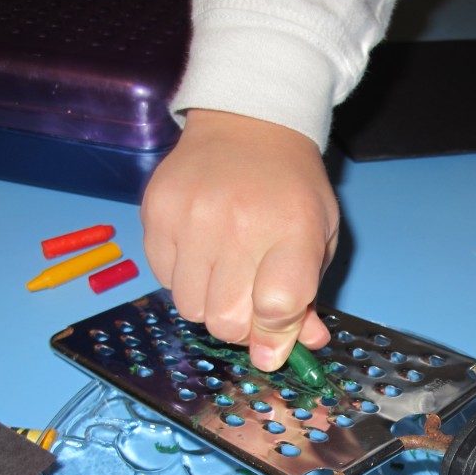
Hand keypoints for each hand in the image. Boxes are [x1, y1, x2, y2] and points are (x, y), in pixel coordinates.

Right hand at [141, 109, 338, 370]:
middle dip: (240, 328)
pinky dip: (182, 279)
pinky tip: (201, 252)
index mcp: (292, 230)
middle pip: (226, 319)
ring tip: (224, 275)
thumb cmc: (291, 187)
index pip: (276, 307)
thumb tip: (287, 350)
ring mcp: (191, 217)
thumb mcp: (319, 236)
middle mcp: (240, 224)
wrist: (248, 124)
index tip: (273, 338)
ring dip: (209, 305)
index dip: (274, 335)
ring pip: (190, 307)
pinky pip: (162, 279)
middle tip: (249, 307)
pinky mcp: (156, 212)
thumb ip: (307, 296)